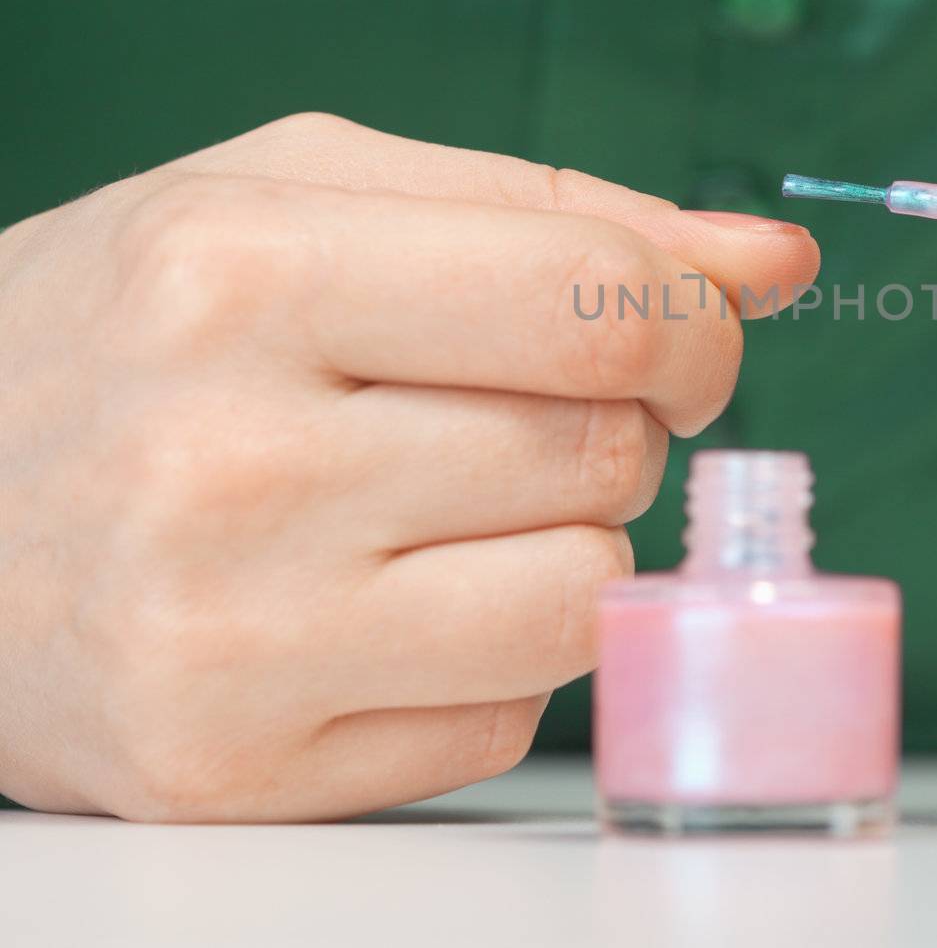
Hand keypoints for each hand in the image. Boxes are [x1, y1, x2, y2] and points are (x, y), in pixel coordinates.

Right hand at [0, 113, 817, 820]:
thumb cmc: (133, 326)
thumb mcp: (301, 198)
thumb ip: (553, 211)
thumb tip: (772, 262)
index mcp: (246, 277)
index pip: (597, 307)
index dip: (689, 323)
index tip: (678, 336)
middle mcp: (231, 465)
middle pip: (606, 452)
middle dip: (616, 425)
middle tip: (519, 413)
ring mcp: (231, 638)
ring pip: (585, 598)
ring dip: (569, 542)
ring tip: (452, 507)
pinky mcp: (237, 768)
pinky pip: (510, 719)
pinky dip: (493, 656)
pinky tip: (385, 605)